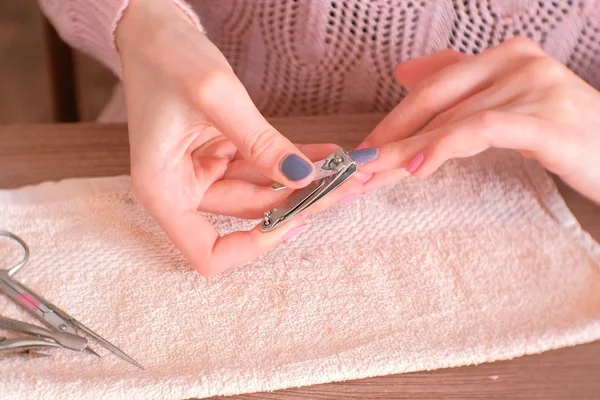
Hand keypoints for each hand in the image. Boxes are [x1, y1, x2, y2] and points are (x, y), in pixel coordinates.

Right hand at [116, 0, 365, 275]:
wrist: (152, 31)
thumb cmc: (165, 58)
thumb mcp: (215, 96)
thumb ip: (259, 142)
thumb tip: (301, 176)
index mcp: (163, 191)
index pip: (208, 253)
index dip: (252, 248)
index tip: (293, 222)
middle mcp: (182, 191)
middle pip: (249, 216)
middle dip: (299, 201)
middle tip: (347, 182)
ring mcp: (204, 175)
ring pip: (264, 192)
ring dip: (304, 180)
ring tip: (348, 167)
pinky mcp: (221, 158)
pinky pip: (264, 167)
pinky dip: (293, 161)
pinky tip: (327, 155)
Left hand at [356, 37, 599, 203]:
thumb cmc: (561, 133)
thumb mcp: (509, 102)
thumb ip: (461, 82)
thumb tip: (405, 72)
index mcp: (505, 55)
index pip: (432, 88)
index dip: (392, 120)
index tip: (364, 150)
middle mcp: (518, 62)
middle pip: (434, 101)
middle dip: (390, 136)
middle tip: (358, 167)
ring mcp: (535, 87)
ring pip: (452, 118)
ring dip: (407, 150)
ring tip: (376, 176)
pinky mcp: (548, 120)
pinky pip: (482, 129)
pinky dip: (444, 146)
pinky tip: (418, 168)